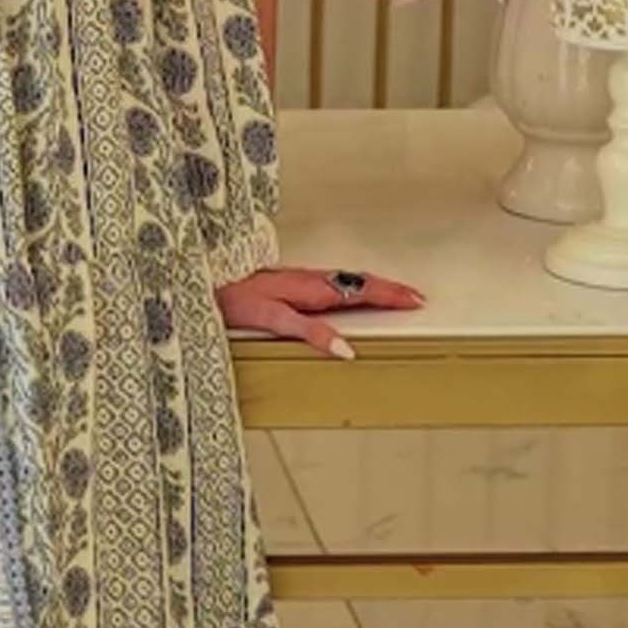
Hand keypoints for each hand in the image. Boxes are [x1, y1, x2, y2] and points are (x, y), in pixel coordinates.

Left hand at [215, 264, 422, 361]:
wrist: (211, 282)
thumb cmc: (236, 299)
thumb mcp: (274, 320)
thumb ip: (311, 334)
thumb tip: (344, 349)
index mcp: (313, 288)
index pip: (362, 290)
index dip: (390, 295)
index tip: (415, 300)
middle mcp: (311, 280)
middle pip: (361, 282)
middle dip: (391, 289)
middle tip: (416, 297)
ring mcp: (303, 278)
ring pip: (349, 279)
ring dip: (375, 286)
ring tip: (395, 294)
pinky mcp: (294, 281)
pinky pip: (335, 281)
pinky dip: (355, 286)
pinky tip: (353, 292)